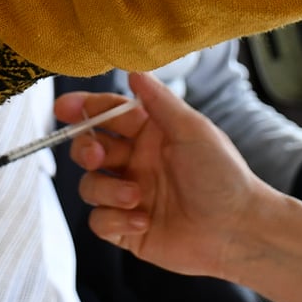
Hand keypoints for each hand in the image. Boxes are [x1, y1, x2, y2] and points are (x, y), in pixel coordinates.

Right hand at [62, 71, 269, 281]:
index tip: (63, 108)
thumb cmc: (223, 176)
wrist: (237, 230)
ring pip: (89, 186)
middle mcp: (136, 163)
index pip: (107, 116)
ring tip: (137, 197)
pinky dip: (115, 221)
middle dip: (85, 150)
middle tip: (98, 157)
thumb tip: (133, 70)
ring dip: (107, 190)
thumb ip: (159, 101)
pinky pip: (99, 222)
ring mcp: (130, 197)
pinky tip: (144, 222)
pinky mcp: (127, 230)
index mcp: (150, 135)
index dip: (83, 109)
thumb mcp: (192, 130)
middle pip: (88, 149)